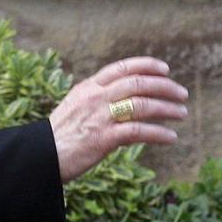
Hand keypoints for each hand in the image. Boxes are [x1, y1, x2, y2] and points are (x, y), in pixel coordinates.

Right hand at [49, 57, 187, 182]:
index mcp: (88, 87)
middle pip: (138, 83)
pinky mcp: (104, 139)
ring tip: (181, 114)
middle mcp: (96, 98)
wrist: (40, 156)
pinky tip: (171, 137)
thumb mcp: (75, 106)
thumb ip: (96, 99)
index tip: (165, 69)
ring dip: (167, 109)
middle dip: (165, 86)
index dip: (147, 65)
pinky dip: (159, 133)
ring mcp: (100, 117)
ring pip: (142, 105)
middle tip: (182, 94)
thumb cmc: (59, 135)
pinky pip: (139, 132)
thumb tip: (122, 98)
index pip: (122, 68)